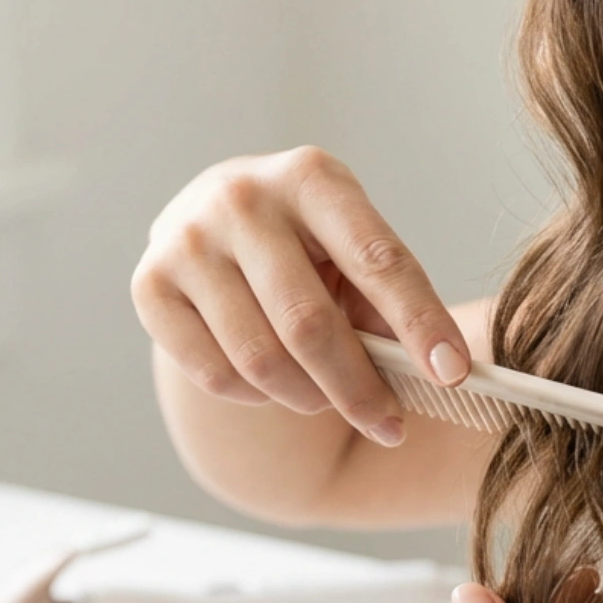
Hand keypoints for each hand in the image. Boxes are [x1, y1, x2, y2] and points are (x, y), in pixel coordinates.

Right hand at [131, 147, 471, 446]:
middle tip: (390, 425)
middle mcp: (242, 198)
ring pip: (261, 359)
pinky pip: (216, 374)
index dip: (420, 322)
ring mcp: (187, 240)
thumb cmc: (304, 246)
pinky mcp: (149, 285)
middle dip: (359, 388)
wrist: (213, 228)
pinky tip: (273, 384)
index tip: (453, 374)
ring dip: (308, 397)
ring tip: (327, 398)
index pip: (377, 260)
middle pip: (309, 324)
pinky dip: (256, 396)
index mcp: (311, 176)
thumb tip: (435, 373)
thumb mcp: (350, 250)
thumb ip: (385, 302)